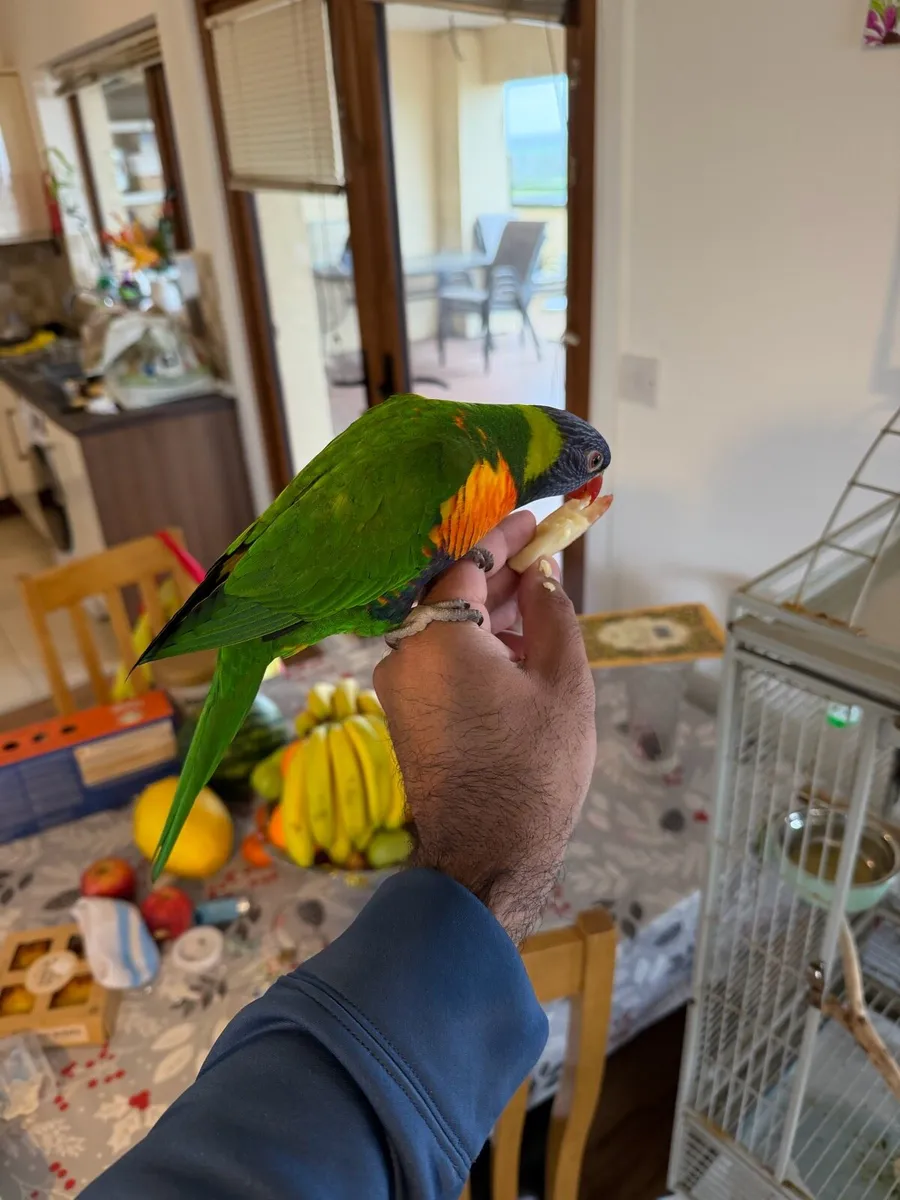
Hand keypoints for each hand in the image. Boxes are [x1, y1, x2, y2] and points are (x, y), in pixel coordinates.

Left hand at [374, 511, 595, 944]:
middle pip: (451, 592)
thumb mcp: (562, 681)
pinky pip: (438, 660)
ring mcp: (397, 687)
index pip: (467, 561)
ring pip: (445, 627)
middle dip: (499, 572)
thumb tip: (541, 572)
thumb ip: (551, 612)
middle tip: (544, 554)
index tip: (534, 516)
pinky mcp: (404, 714)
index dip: (504, 535)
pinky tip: (515, 647)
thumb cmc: (532, 770)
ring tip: (539, 603)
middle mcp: (403, 654)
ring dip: (489, 611)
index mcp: (436, 636)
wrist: (487, 856)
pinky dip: (473, 646)